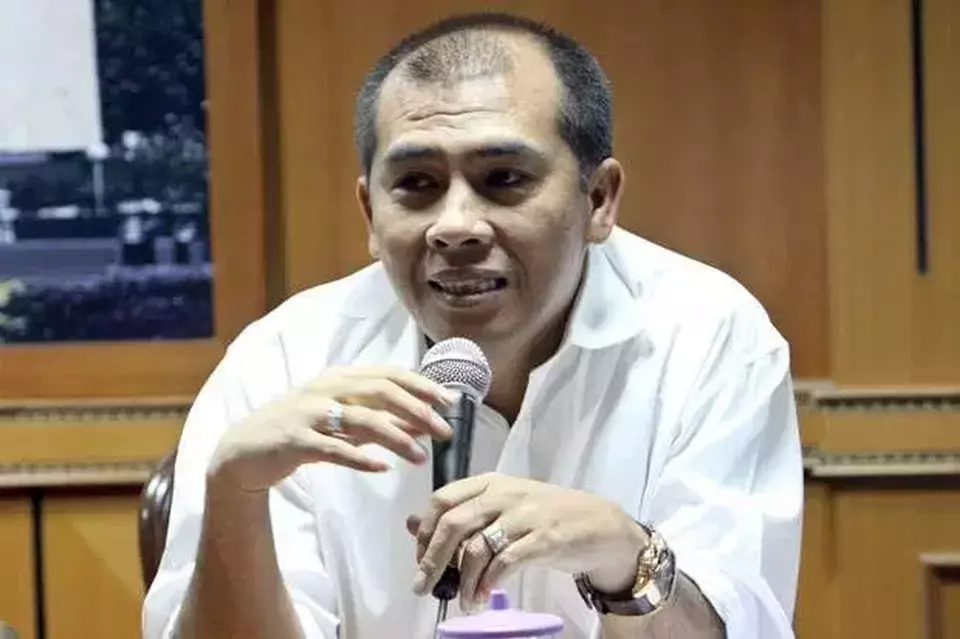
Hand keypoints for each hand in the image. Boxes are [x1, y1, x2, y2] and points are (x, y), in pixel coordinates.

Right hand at [208, 366, 457, 494]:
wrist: (244, 451)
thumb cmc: (299, 431)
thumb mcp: (340, 420)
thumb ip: (379, 419)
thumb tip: (423, 425)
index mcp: (339, 378)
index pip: (388, 373)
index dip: (421, 385)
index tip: (449, 401)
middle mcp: (325, 389)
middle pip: (380, 391)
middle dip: (417, 410)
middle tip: (444, 431)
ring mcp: (308, 413)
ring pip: (361, 420)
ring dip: (396, 437)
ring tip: (420, 457)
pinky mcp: (295, 441)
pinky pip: (333, 449)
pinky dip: (360, 458)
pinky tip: (382, 469)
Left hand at [406, 473, 646, 609]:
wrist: (600, 525)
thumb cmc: (545, 517)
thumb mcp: (500, 509)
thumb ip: (460, 514)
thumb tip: (412, 524)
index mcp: (490, 483)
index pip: (442, 500)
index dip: (424, 532)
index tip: (419, 560)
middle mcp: (504, 493)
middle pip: (453, 523)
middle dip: (432, 559)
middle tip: (423, 586)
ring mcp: (525, 515)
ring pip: (477, 547)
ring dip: (464, 580)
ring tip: (463, 600)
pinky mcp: (544, 539)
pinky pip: (505, 562)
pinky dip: (488, 583)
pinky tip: (483, 595)